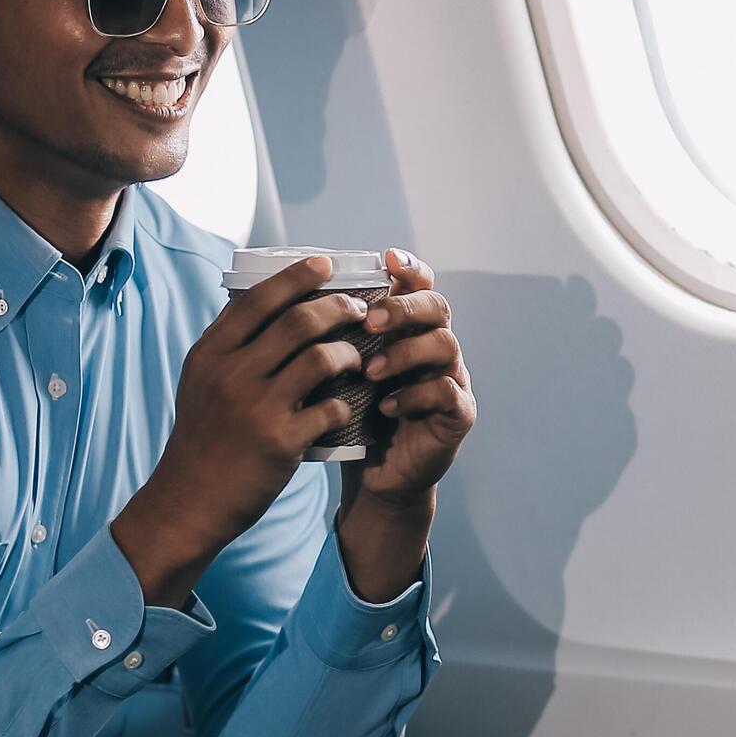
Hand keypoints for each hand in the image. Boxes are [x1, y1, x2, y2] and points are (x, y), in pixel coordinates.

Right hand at [114, 255, 367, 604]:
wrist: (190, 501)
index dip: (297, 276)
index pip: (259, 299)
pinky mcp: (281, 441)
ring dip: (349, 351)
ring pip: (320, 358)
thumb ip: (228, 345)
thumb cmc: (202, 438)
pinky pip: (330, 407)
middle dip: (337, 307)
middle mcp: (231, 374)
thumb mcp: (200, 382)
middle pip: (298, 321)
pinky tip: (347, 403)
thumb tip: (260, 299)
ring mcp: (257, 407)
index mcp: (211, 354)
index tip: (325, 263)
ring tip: (359, 355)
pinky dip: (344, 401)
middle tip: (359, 308)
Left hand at [334, 251, 473, 599]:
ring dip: (404, 352)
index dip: (409, 268)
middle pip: (437, 306)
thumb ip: (327, 337)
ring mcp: (452, 378)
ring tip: (370, 371)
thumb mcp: (335, 372)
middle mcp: (434, 346)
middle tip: (370, 320)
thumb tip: (277, 296)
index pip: (418, 284)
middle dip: (403, 307)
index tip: (387, 260)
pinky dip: (414, 395)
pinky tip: (385, 406)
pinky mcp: (458, 414)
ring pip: (445, 344)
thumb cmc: (350, 416)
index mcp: (407, 329)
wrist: (374, 476)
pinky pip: (447, 393)